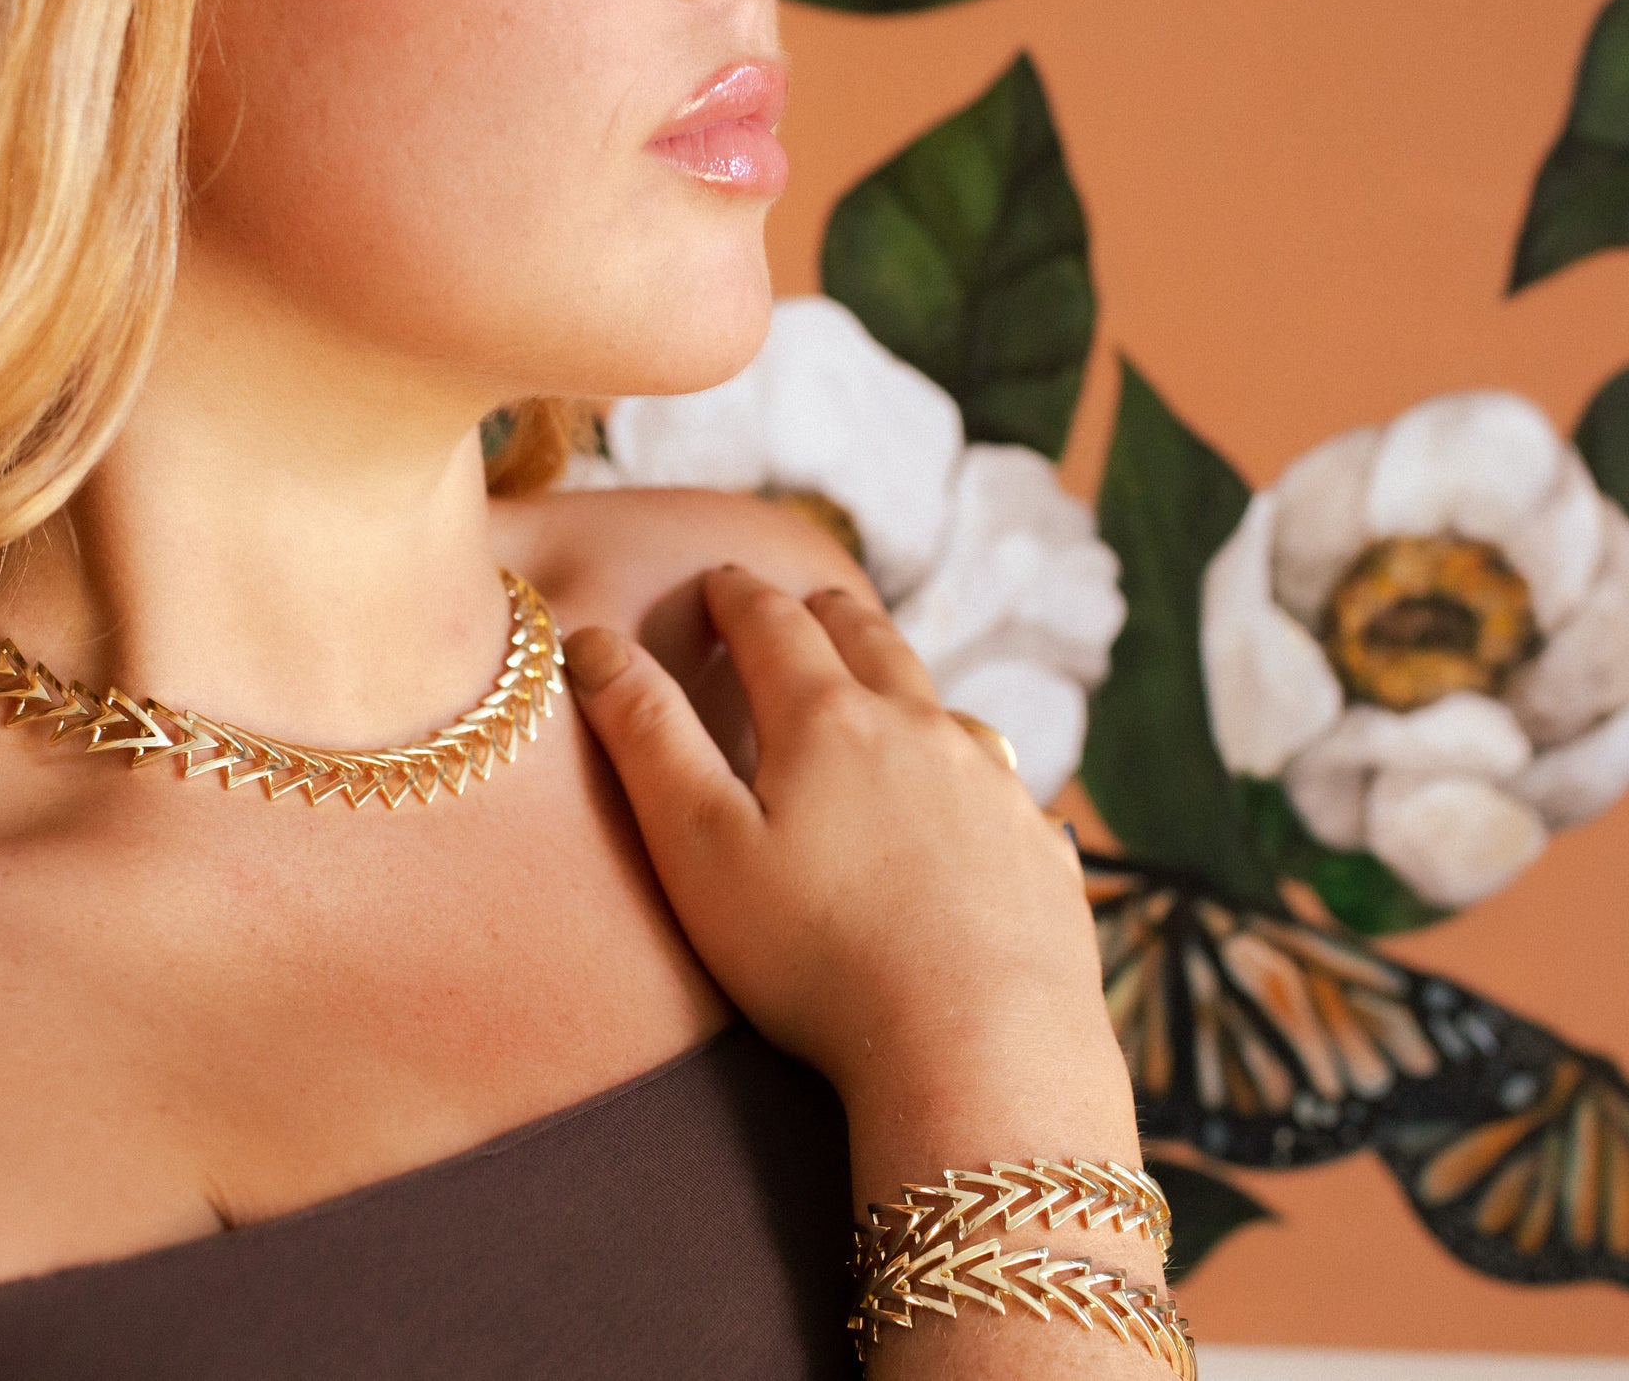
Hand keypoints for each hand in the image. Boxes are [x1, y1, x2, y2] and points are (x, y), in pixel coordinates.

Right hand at [564, 566, 1121, 1119]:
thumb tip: (592, 641)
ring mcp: (992, 786)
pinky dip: (967, 762)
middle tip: (800, 604)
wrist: (979, 1046)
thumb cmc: (817, 957)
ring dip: (901, 679)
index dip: (735, 597)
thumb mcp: (701, 847)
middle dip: (824, 613)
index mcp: (827, 720)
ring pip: (940, 702)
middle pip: (869, 640)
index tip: (716, 582)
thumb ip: (646, 738)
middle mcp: (920, 729)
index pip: (772, 625)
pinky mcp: (1036, 847)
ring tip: (880, 682)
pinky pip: (1000, 781)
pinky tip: (966, 791)